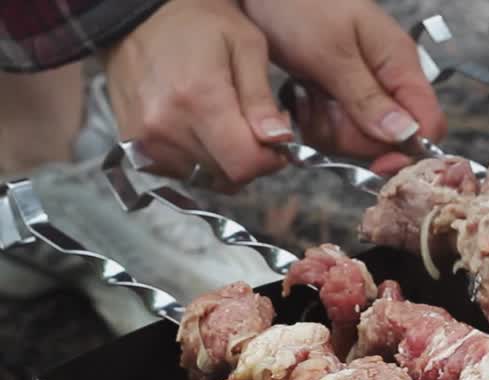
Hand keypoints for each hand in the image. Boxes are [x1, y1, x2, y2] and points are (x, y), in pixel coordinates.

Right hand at [103, 0, 291, 190]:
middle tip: (252, 127)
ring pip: (203, 177)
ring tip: (223, 123)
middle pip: (226, 176)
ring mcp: (145, 138)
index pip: (244, 164)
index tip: (276, 142)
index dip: (269, 160)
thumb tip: (278, 140)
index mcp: (199, 99)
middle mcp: (167, 125)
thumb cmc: (198, 21)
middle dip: (249, 158)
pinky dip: (196, 160)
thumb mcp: (246, 45)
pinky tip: (199, 129)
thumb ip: (260, 98)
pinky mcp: (133, 143)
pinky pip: (178, 172)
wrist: (138, 13)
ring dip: (222, 161)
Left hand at [242, 0, 445, 174]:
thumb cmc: (300, 4)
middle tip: (321, 103)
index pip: (429, 124)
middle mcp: (386, 83)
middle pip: (387, 141)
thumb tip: (406, 136)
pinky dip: (312, 120)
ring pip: (356, 139)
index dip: (409, 152)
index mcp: (399, 65)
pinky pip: (332, 130)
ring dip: (326, 126)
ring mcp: (361, 92)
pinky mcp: (337, 98)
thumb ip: (367, 97)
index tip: (377, 166)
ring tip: (305, 92)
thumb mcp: (332, 52)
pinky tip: (299, 95)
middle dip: (350, 135)